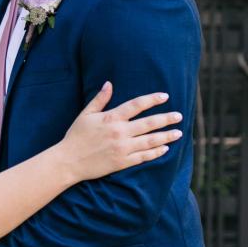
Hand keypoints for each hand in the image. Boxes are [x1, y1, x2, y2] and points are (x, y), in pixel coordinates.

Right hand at [61, 82, 182, 180]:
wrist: (68, 161)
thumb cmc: (76, 136)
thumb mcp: (85, 114)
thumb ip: (100, 99)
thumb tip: (109, 84)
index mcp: (111, 118)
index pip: (136, 105)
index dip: (152, 100)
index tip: (165, 96)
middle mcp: (120, 132)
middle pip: (149, 123)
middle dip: (166, 119)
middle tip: (179, 116)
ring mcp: (122, 148)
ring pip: (150, 141)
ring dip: (166, 136)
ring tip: (179, 133)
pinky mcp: (122, 162)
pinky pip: (144, 157)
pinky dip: (156, 152)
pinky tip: (165, 148)